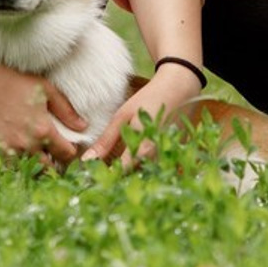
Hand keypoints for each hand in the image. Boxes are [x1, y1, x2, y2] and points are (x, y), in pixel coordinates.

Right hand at [0, 59, 86, 167]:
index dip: (70, 152)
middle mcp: (25, 145)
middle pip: (47, 168)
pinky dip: (12, 166)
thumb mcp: (46, 89)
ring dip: (33, 167)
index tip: (69, 149)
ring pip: (25, 171)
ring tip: (35, 158)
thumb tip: (83, 127)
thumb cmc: (15, 81)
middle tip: (53, 157)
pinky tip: (15, 157)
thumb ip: (66, 111)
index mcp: (42, 130)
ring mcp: (5, 150)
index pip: (66, 154)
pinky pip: (4, 168)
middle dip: (54, 164)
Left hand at [80, 60, 201, 167]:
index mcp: (143, 150)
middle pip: (133, 178)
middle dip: (117, 177)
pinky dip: (145, 168)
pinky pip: (157, 169)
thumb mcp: (123, 116)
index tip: (94, 174)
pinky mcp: (175, 158)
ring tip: (119, 164)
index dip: (105, 177)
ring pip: (145, 174)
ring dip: (131, 173)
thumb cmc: (148, 99)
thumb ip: (106, 141)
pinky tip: (137, 159)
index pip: (119, 175)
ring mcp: (168, 160)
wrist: (180, 88)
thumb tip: (87, 160)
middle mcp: (157, 160)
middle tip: (103, 172)